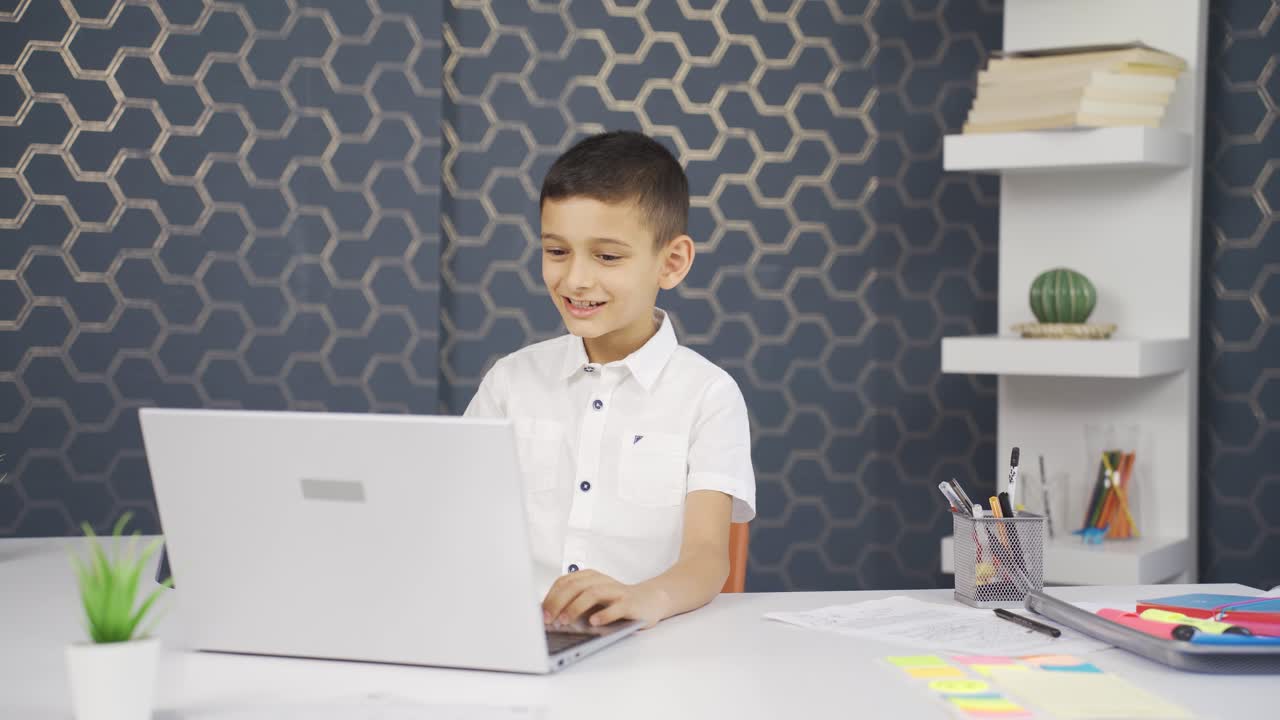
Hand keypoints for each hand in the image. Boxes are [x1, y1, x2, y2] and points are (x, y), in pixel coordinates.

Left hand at [541, 569, 669, 629]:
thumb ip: (572, 602)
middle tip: (549, 619)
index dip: (551, 597)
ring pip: (593, 593)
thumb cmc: (614, 602)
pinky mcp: (630, 603)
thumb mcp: (591, 599)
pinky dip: (604, 615)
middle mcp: (602, 580)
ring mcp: (616, 591)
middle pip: (575, 586)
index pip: (564, 582)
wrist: (649, 600)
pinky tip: (594, 622)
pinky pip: (616, 608)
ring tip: (565, 620)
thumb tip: (544, 615)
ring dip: (576, 607)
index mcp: (589, 577)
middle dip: (558, 603)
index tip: (540, 614)